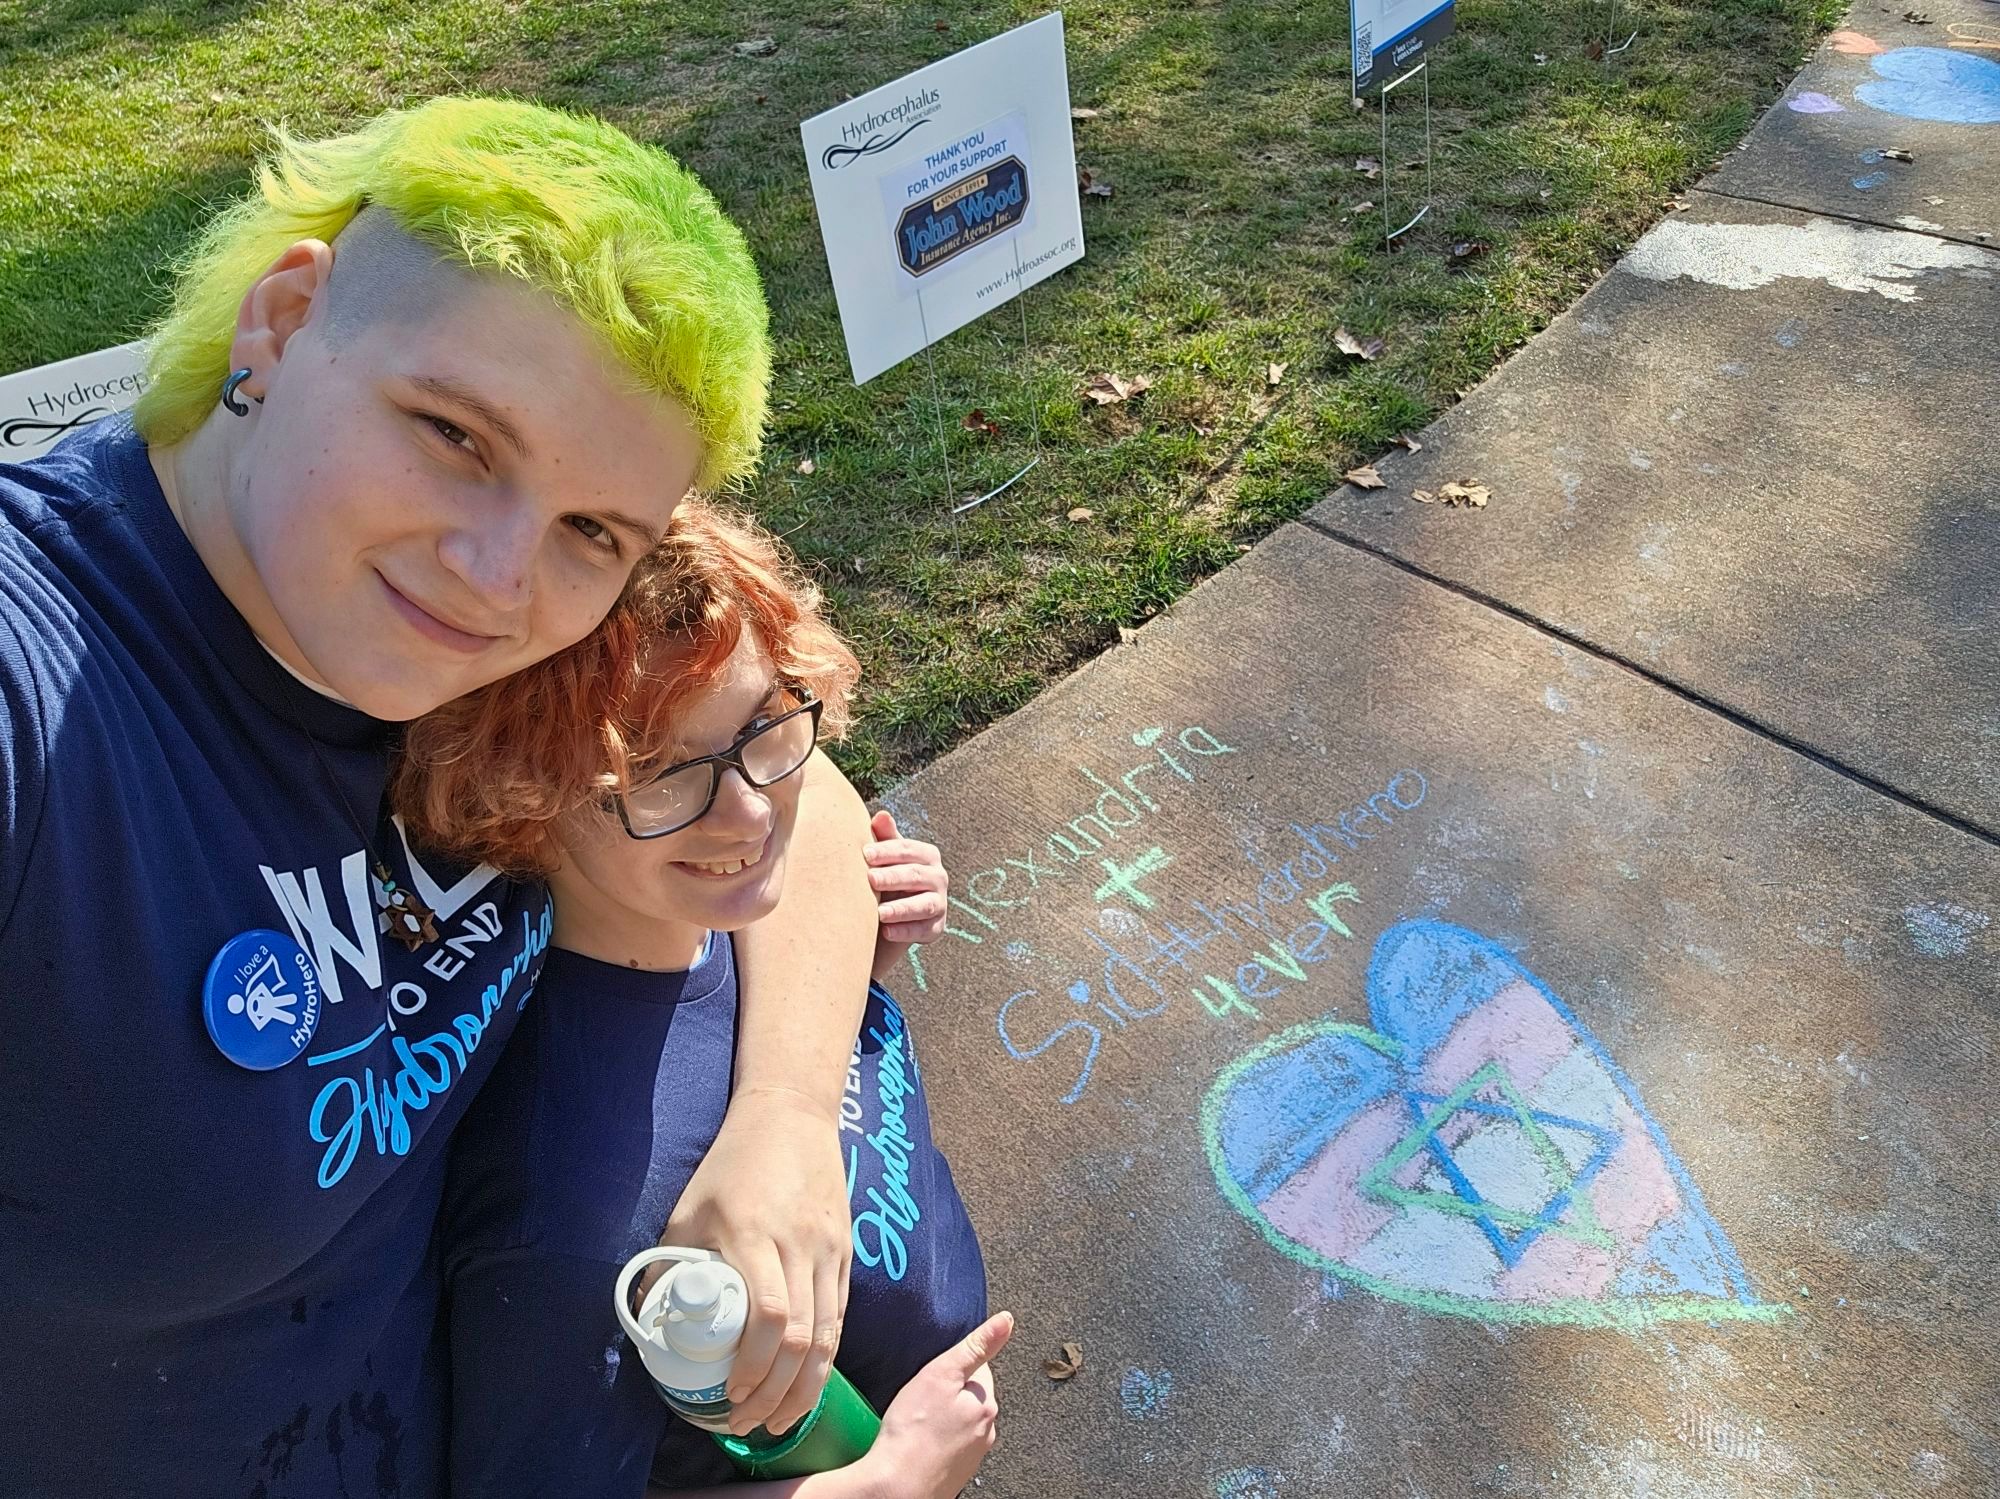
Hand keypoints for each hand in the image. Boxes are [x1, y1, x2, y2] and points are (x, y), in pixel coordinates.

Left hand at [661, 1089, 852, 1435]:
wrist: (791, 1116)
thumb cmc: (732, 1164)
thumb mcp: (688, 1210)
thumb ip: (671, 1265)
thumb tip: (651, 1323)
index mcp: (755, 1235)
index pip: (769, 1316)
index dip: (754, 1367)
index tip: (730, 1395)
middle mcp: (800, 1246)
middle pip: (802, 1339)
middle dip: (776, 1393)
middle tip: (749, 1422)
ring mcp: (829, 1250)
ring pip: (829, 1335)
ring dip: (806, 1388)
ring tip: (779, 1420)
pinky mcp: (845, 1253)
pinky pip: (840, 1317)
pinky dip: (825, 1359)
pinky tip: (806, 1384)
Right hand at [855, 1312, 1010, 1498]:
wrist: (895, 1486)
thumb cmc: (912, 1431)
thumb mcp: (942, 1373)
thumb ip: (977, 1346)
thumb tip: (1006, 1320)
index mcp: (987, 1405)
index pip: (978, 1371)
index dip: (952, 1369)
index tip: (934, 1377)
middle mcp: (986, 1433)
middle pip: (969, 1399)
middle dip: (948, 1396)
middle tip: (921, 1401)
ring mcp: (971, 1456)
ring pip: (958, 1424)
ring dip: (942, 1420)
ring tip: (917, 1423)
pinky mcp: (955, 1473)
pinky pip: (947, 1447)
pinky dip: (935, 1443)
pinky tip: (918, 1443)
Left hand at [864, 811, 949, 963]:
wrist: (891, 916)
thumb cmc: (886, 877)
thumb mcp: (885, 858)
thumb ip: (884, 837)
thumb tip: (881, 815)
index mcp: (926, 854)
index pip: (907, 849)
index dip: (886, 850)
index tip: (864, 854)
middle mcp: (938, 877)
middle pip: (915, 875)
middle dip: (892, 877)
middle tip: (870, 879)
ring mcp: (940, 903)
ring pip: (924, 905)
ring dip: (901, 908)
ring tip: (879, 913)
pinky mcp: (936, 928)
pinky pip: (923, 930)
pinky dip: (906, 931)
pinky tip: (886, 931)